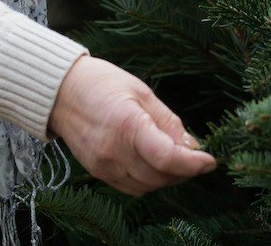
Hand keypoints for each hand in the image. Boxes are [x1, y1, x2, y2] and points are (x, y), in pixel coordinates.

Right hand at [47, 56, 216, 195]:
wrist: (60, 92)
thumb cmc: (102, 83)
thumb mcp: (142, 91)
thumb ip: (167, 122)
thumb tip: (191, 146)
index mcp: (128, 125)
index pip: (167, 157)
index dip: (193, 164)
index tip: (210, 160)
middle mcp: (114, 151)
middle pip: (160, 177)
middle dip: (185, 171)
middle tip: (197, 157)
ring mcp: (103, 166)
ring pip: (147, 186)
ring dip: (168, 178)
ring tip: (176, 158)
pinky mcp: (97, 172)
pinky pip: (131, 187)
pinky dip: (149, 180)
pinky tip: (154, 164)